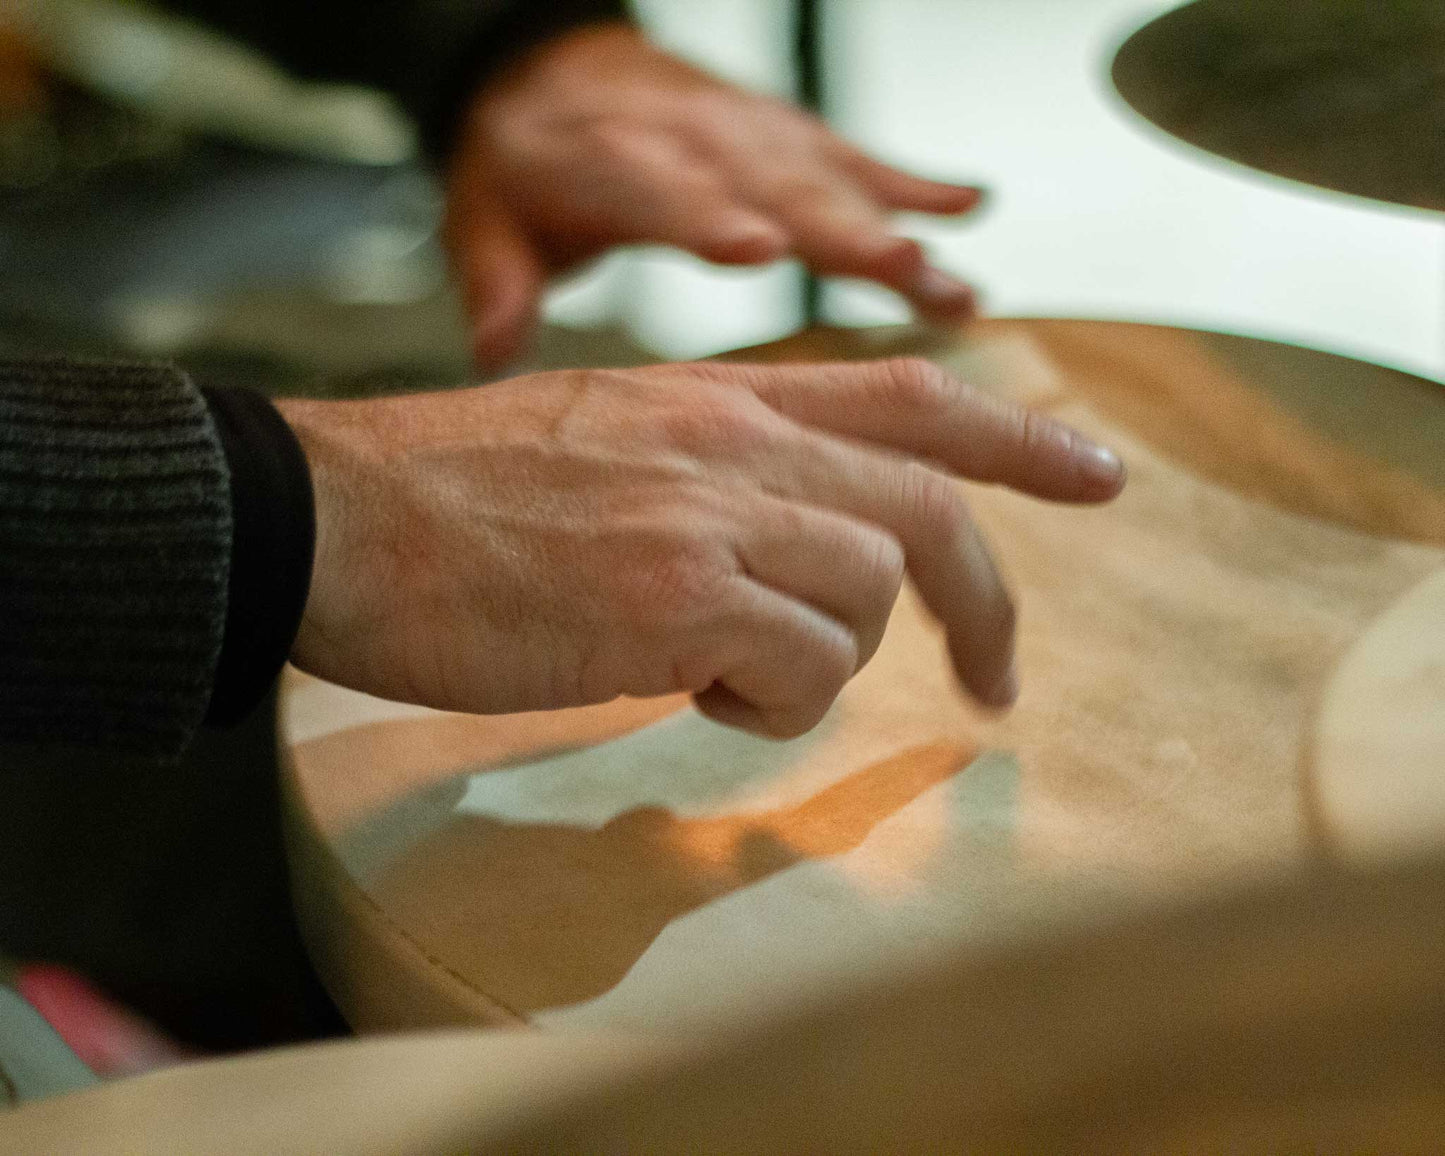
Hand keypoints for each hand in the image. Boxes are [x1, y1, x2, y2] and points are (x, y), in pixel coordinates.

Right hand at [277, 359, 1123, 738]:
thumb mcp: (613, 437)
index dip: (1019, 436)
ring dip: (815, 662)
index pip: (910, 398)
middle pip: (928, 512)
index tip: (1099, 470)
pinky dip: (762, 705)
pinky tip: (681, 688)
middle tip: (997, 685)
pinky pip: (801, 670)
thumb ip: (717, 473)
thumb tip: (793, 555)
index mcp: (723, 398)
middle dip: (989, 605)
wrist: (337, 512)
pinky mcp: (675, 597)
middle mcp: (736, 444)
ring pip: (866, 601)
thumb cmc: (457, 494)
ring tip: (716, 672)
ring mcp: (710, 515)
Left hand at [444, 24, 984, 368]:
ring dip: (893, 226)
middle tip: (901, 271)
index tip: (763, 249)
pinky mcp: (783, 131)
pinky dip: (912, 181)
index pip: (661, 187)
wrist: (556, 72)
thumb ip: (497, 280)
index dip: (710, 215)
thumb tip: (493, 348)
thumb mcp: (488, 217)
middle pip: (769, 182)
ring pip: (827, 175)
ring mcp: (746, 132)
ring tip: (952, 284)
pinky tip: (970, 204)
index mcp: (610, 160)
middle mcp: (691, 138)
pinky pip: (853, 154)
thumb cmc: (530, 160)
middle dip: (837, 226)